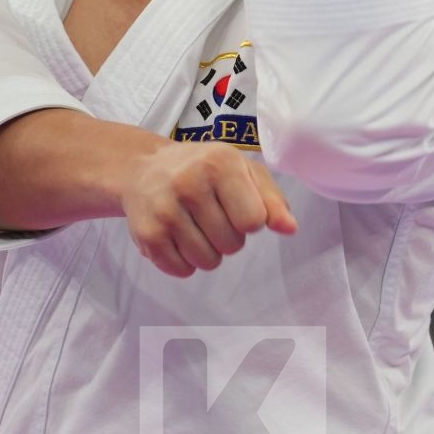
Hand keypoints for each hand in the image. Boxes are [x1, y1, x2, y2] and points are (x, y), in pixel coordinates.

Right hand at [121, 142, 297, 277]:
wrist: (143, 169)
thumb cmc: (203, 170)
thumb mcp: (243, 171)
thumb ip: (272, 199)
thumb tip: (289, 229)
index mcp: (219, 163)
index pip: (253, 221)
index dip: (249, 220)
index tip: (235, 205)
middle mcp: (189, 183)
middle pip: (232, 245)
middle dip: (228, 236)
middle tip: (210, 215)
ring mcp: (165, 210)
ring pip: (208, 262)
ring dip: (207, 251)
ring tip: (194, 225)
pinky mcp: (147, 234)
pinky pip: (182, 270)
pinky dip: (185, 261)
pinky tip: (177, 237)